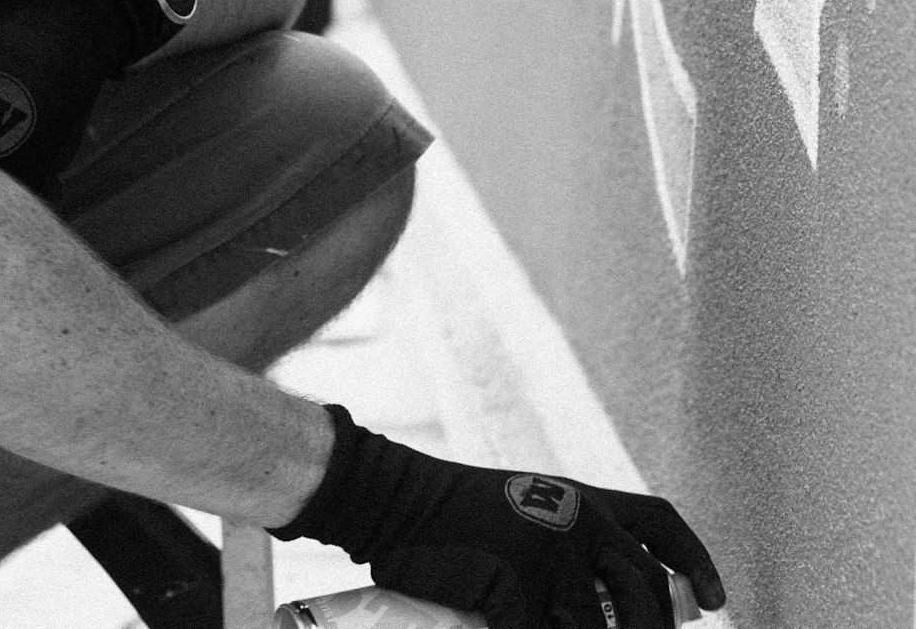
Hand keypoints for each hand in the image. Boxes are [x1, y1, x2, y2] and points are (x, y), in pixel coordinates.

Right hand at [270, 407, 725, 628]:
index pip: (659, 523)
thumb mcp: (525, 509)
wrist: (396, 498)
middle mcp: (578, 520)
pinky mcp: (517, 588)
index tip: (716, 601)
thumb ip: (567, 540)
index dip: (694, 561)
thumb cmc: (452, 514)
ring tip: (560, 628)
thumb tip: (610, 600)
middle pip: (647, 592)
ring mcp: (550, 555)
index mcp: (582, 497)